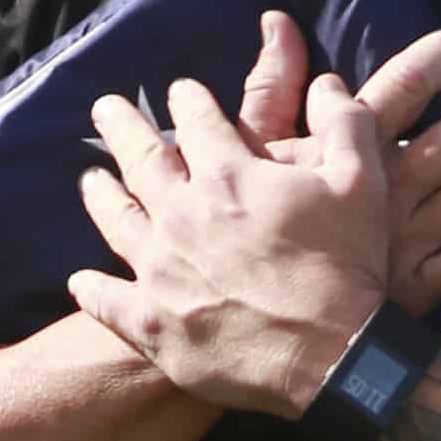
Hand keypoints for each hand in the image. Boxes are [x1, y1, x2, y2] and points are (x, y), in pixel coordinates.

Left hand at [74, 67, 395, 413]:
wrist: (333, 357)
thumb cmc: (347, 267)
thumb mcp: (362, 181)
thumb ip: (344, 123)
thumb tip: (327, 82)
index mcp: (229, 176)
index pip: (198, 120)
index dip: (188, 98)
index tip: (181, 90)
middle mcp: (181, 214)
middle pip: (140, 159)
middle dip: (121, 126)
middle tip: (104, 108)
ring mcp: (159, 270)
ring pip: (114, 220)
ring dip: (99, 194)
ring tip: (89, 179)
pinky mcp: (151, 323)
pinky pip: (107, 301)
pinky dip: (90, 288)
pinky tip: (78, 280)